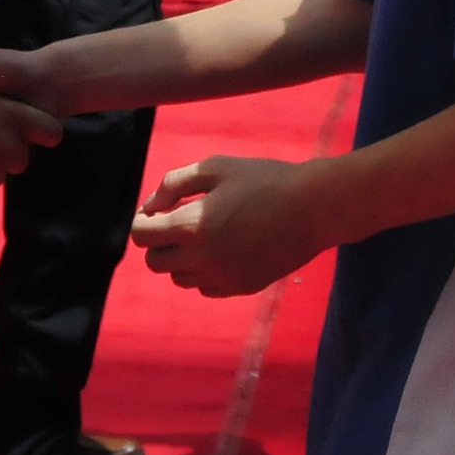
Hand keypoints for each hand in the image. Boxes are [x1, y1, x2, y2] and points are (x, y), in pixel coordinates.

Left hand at [132, 156, 337, 297]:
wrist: (313, 208)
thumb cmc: (264, 180)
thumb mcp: (215, 167)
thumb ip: (174, 184)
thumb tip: (149, 207)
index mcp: (192, 226)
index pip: (142, 236)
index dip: (145, 221)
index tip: (161, 211)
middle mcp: (202, 259)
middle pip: (154, 262)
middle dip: (160, 241)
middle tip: (180, 222)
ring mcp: (222, 277)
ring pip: (178, 277)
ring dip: (181, 258)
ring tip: (205, 235)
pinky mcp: (241, 287)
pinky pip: (205, 287)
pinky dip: (204, 272)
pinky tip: (223, 250)